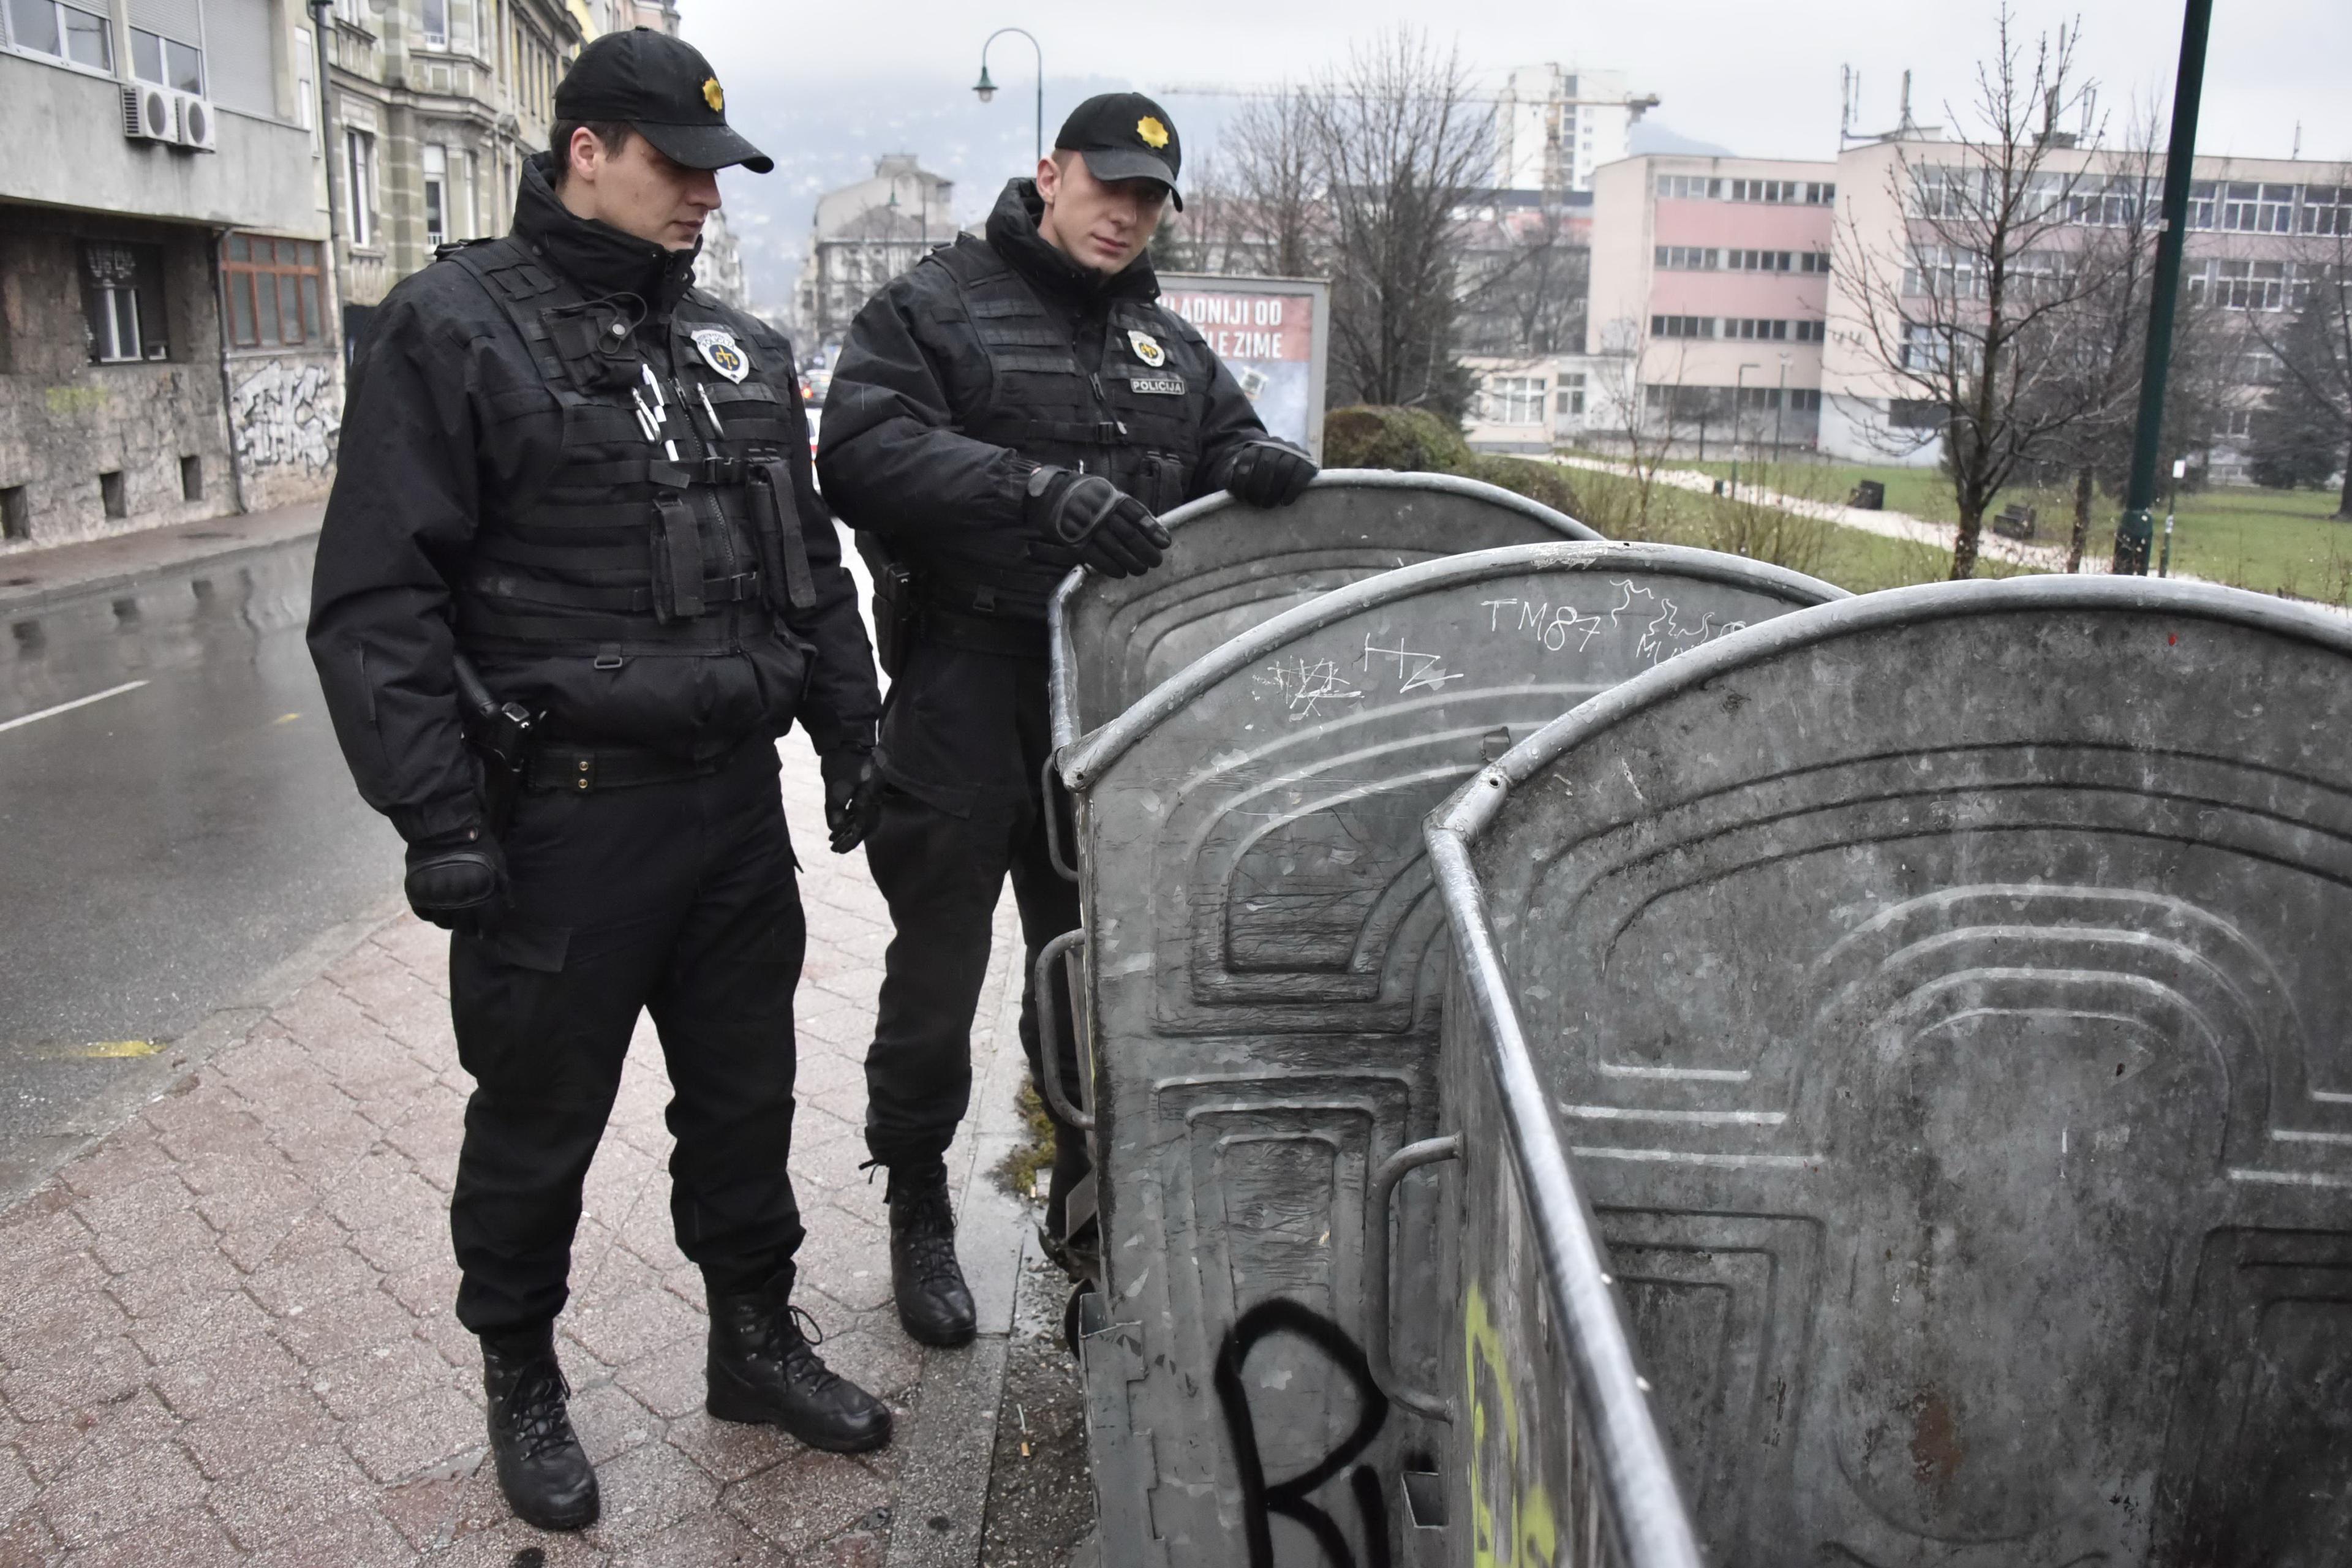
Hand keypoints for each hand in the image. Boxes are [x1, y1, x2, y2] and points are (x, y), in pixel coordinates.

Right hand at [404, 826, 505, 934]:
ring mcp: (435, 898)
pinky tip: (437, 907)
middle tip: (471, 923)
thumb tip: (508, 908)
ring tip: (454, 913)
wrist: (444, 828)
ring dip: (450, 921)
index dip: (489, 932)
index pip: (487, 927)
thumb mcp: (498, 864)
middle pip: (464, 929)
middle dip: (470, 928)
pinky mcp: (417, 892)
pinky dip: (431, 913)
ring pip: (442, 923)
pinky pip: (423, 913)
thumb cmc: (478, 844)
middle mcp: (457, 902)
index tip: (488, 931)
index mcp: (481, 896)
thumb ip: (503, 888)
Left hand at [822, 749, 882, 853]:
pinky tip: (841, 821)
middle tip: (835, 848)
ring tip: (835, 838)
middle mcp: (873, 796)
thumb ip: (835, 809)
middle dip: (849, 837)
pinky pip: (859, 806)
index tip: (837, 850)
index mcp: (870, 797)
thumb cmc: (840, 762)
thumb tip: (835, 829)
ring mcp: (870, 790)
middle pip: (863, 823)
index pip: (861, 826)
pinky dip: (849, 815)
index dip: (849, 840)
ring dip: (848, 827)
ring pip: (861, 815)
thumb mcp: (834, 787)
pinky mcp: (864, 786)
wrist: (845, 737)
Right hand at [1023, 468, 1168, 577]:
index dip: (1153, 530)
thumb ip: (1126, 508)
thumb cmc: (1085, 495)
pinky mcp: (1075, 541)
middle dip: (1146, 550)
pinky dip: (1111, 567)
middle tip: (1156, 561)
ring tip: (1142, 570)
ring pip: (1115, 548)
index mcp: (1111, 497)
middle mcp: (1101, 512)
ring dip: (1132, 562)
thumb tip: (1151, 528)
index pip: (1137, 515)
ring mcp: (1088, 527)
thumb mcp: (1107, 493)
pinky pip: (1096, 557)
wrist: (1049, 493)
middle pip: (1129, 534)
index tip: (1165, 543)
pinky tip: (1121, 573)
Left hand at [1220, 441, 1317, 507]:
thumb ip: (1231, 476)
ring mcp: (1293, 452)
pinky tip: (1285, 502)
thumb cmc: (1255, 477)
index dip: (1242, 479)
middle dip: (1259, 487)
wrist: (1280, 469)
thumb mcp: (1238, 475)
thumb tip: (1231, 481)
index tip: (1240, 496)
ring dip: (1274, 490)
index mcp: (1256, 446)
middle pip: (1267, 463)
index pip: (1248, 458)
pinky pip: (1301, 475)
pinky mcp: (1307, 462)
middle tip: (1256, 503)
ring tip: (1268, 504)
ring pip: (1284, 469)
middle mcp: (1275, 444)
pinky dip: (1292, 490)